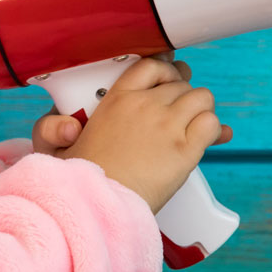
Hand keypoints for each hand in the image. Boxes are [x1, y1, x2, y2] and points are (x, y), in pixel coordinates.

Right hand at [31, 51, 231, 213]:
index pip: (150, 65)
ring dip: (201, 110)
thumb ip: (57, 127)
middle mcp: (144, 105)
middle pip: (180, 83)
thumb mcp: (57, 146)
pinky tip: (207, 139)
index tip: (168, 81)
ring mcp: (166, 125)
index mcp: (116, 99)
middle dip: (184, 96)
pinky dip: (214, 129)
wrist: (98, 206)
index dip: (166, 70)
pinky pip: (212, 123)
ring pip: (202, 98)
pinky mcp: (184, 150)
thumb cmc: (80, 180)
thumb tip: (73, 124)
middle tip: (181, 114)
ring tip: (194, 125)